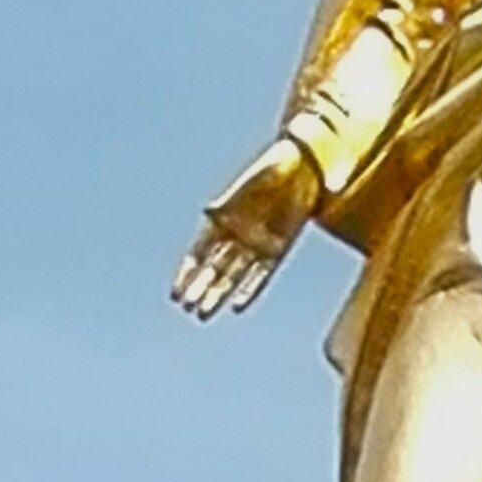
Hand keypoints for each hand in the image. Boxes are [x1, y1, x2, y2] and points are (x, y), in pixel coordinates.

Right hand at [173, 138, 320, 319]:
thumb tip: (210, 212)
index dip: (188, 271)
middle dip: (200, 288)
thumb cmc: (274, 167)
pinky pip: (262, 274)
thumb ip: (234, 197)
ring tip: (204, 314)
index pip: (199, 251)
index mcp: (224, 217)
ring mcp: (257, 243)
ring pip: (233, 275)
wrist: (305, 166)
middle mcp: (237, 234)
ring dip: (219, 293)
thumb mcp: (255, 180)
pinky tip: (238, 306)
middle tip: (188, 307)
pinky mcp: (278, 248)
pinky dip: (251, 289)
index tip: (177, 291)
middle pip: (214, 268)